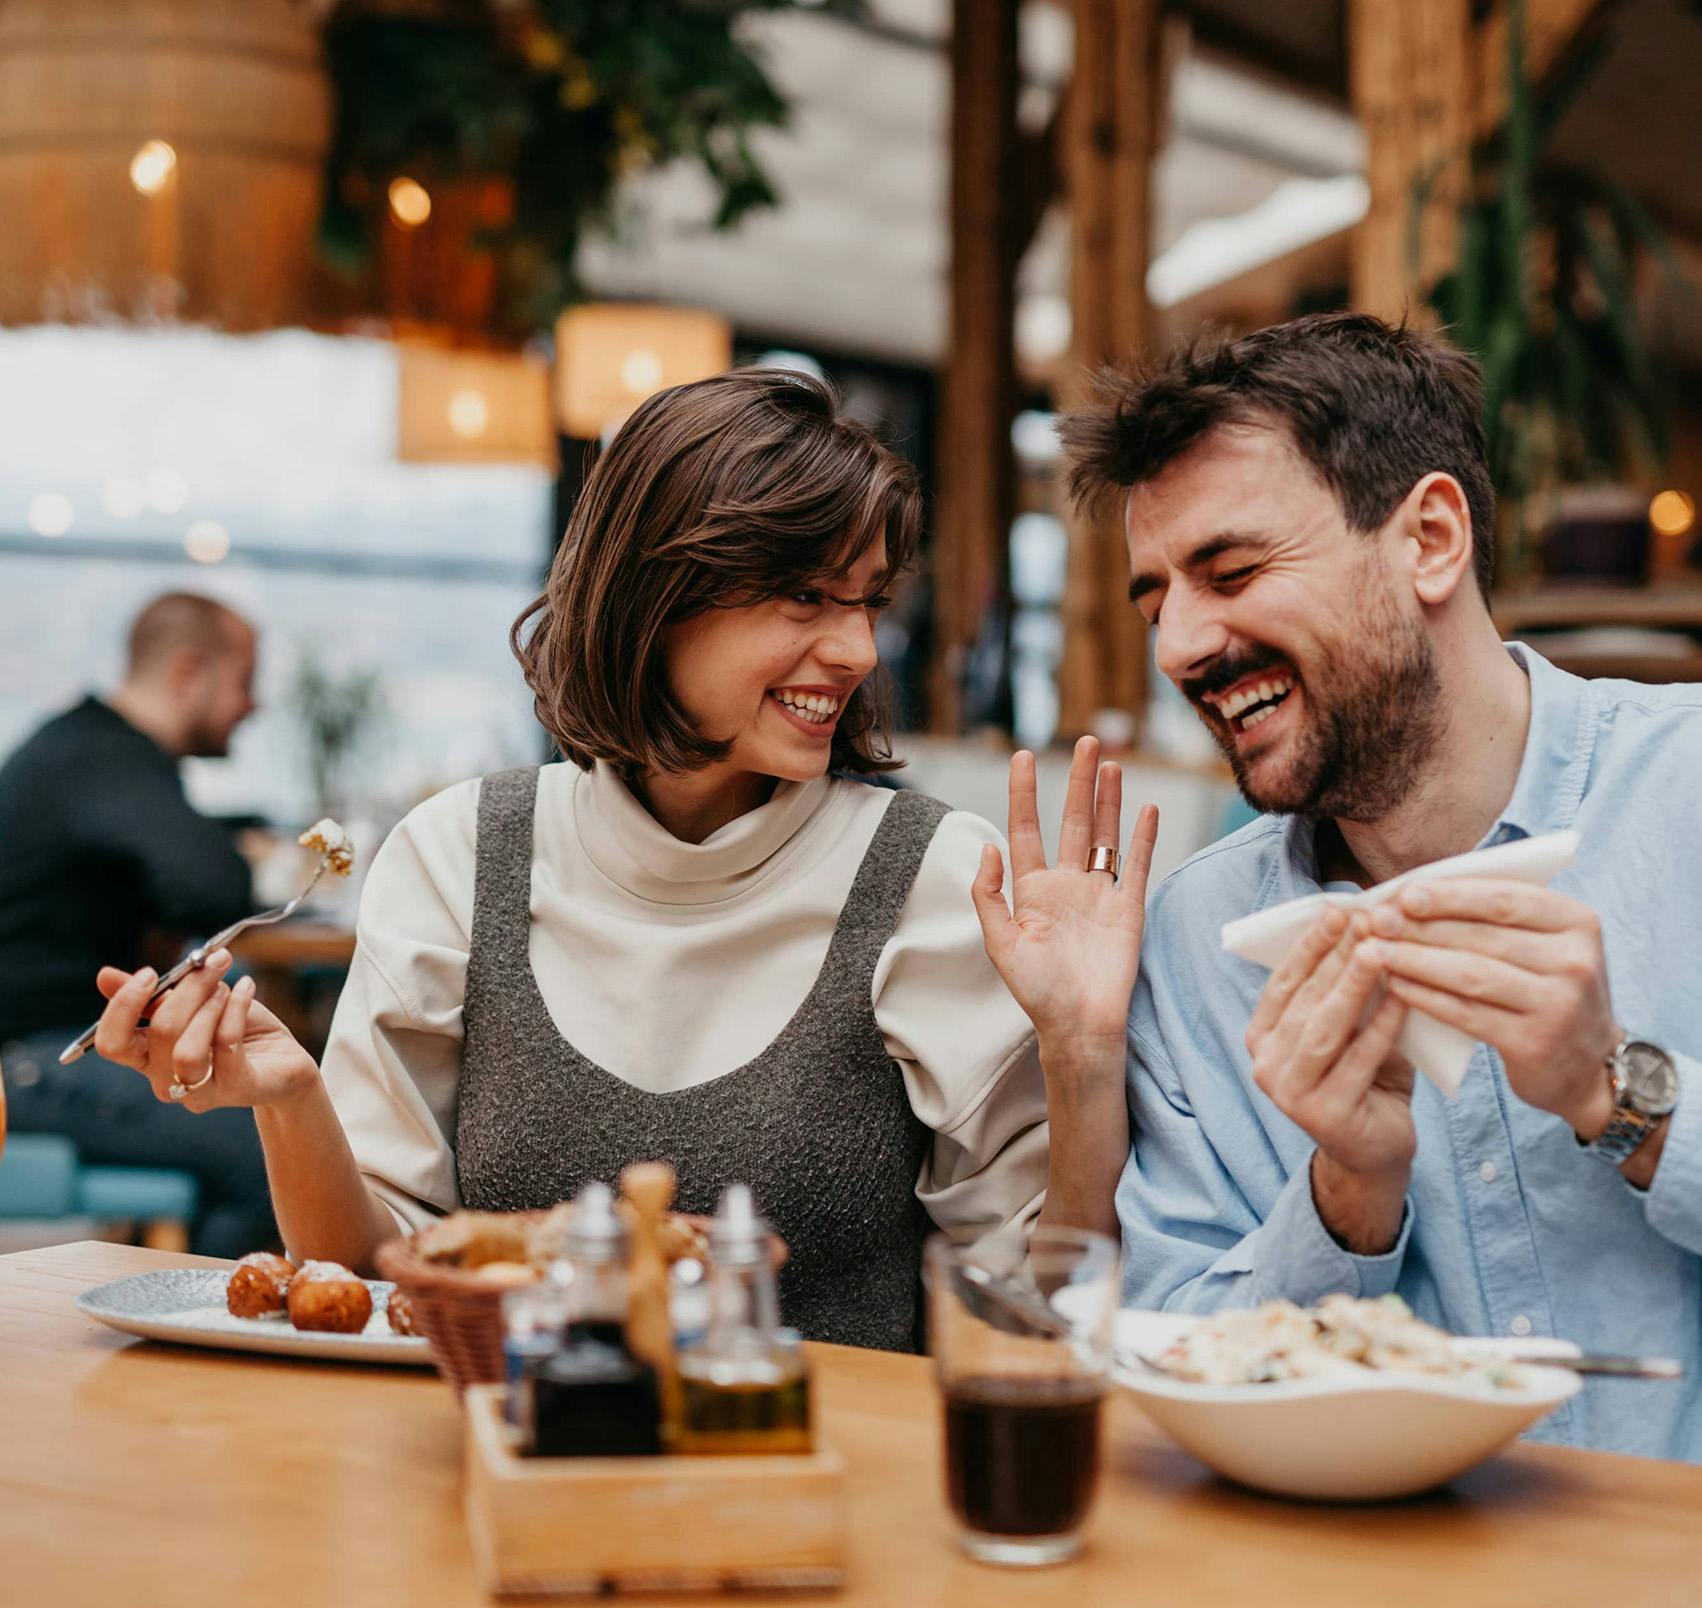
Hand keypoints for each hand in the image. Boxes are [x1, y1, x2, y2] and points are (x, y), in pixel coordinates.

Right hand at [91, 952, 320, 1113]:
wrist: (284, 1061)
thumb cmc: (236, 1031)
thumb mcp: (195, 1006)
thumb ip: (154, 996)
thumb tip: (103, 976)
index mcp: (147, 1057)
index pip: (111, 1043)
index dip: (123, 1007)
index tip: (149, 973)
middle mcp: (166, 1079)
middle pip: (158, 1034)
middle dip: (188, 989)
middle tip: (212, 962)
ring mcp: (200, 1090)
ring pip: (187, 1050)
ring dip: (210, 1006)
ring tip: (227, 987)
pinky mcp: (237, 1089)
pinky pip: (227, 1045)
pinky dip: (236, 1008)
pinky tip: (247, 987)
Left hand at [971, 737, 1158, 1050]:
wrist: (1080, 1026)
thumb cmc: (1036, 992)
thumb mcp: (1000, 944)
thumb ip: (990, 895)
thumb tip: (986, 848)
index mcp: (1032, 890)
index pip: (1026, 829)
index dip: (1024, 793)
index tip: (1023, 757)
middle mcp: (1067, 885)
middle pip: (1074, 820)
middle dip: (1079, 781)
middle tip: (1085, 741)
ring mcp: (1099, 894)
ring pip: (1106, 834)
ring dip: (1109, 799)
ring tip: (1112, 762)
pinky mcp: (1128, 908)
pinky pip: (1136, 864)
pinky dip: (1142, 836)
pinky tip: (1146, 807)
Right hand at [1246, 907, 1415, 1252]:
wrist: (1375, 1151)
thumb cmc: (1365, 1077)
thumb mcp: (1349, 1028)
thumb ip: (1348, 990)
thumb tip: (1368, 925)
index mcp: (1262, 1036)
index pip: (1283, 980)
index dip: (1310, 943)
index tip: (1338, 907)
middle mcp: (1265, 1064)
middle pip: (1304, 999)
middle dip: (1336, 956)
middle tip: (1367, 919)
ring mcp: (1289, 1093)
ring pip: (1323, 1029)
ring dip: (1352, 986)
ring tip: (1379, 951)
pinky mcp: (1323, 1116)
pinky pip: (1356, 1062)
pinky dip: (1380, 1028)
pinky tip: (1402, 998)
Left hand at [1363, 878, 1620, 1135]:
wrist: (1585, 1065)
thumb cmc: (1544, 988)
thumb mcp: (1540, 944)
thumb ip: (1491, 916)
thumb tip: (1412, 893)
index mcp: (1577, 922)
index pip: (1504, 899)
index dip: (1450, 895)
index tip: (1403, 894)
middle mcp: (1575, 961)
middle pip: (1482, 936)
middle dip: (1421, 926)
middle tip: (1375, 922)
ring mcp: (1559, 1005)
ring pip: (1471, 974)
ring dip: (1415, 960)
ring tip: (1374, 952)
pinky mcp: (1534, 1043)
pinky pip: (1466, 1013)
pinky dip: (1426, 997)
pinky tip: (1395, 985)